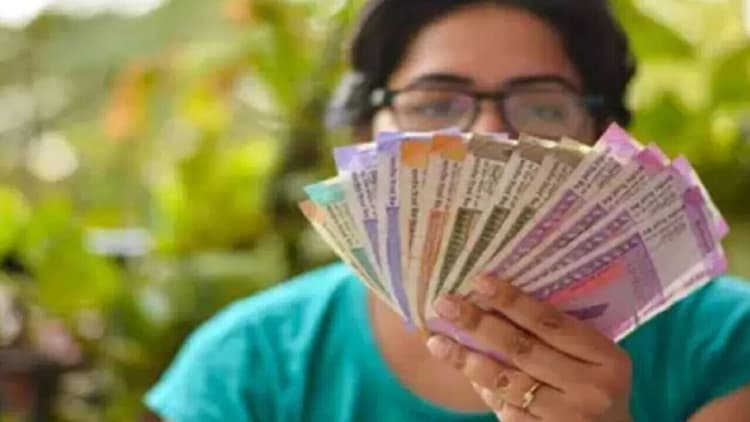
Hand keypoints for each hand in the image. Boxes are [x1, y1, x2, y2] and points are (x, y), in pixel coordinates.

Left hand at [425, 276, 632, 421]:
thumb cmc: (600, 389)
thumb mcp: (597, 360)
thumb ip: (560, 337)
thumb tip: (496, 303)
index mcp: (607, 358)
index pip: (550, 322)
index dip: (512, 300)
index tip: (479, 281)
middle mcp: (590, 388)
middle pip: (522, 349)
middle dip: (479, 324)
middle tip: (445, 305)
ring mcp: (568, 417)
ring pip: (507, 382)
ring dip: (468, 360)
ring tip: (438, 342)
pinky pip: (507, 410)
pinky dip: (484, 389)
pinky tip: (465, 372)